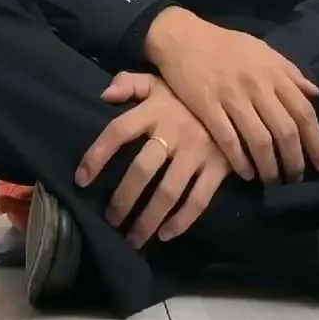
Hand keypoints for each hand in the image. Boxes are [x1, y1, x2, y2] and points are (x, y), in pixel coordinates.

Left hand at [74, 71, 231, 247]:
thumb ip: (131, 83)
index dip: (97, 156)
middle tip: (110, 221)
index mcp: (154, 110)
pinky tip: (165, 235)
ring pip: (168, 192)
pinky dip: (181, 222)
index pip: (118, 132)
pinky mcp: (218, 168)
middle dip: (123, 200)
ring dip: (148, 219)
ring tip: (133, 239)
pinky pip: (198, 200)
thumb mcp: (160, 80)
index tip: (80, 180)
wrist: (238, 95)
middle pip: (142, 170)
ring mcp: (197, 152)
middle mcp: (173, 132)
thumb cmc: (189, 94)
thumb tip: (103, 94)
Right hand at [144, 9, 318, 184]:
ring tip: (273, 182)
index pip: (304, 112)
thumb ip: (289, 72)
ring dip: (270, 167)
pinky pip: (228, 139)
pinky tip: (246, 174)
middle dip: (294, 161)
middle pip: (285, 131)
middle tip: (296, 180)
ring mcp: (231, 96)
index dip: (316, 142)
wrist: (182, 36)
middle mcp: (257, 85)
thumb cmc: (225, 44)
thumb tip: (315, 93)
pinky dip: (240, 161)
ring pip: (260, 140)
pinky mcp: (206, 105)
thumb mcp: (262, 50)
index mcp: (273, 72)